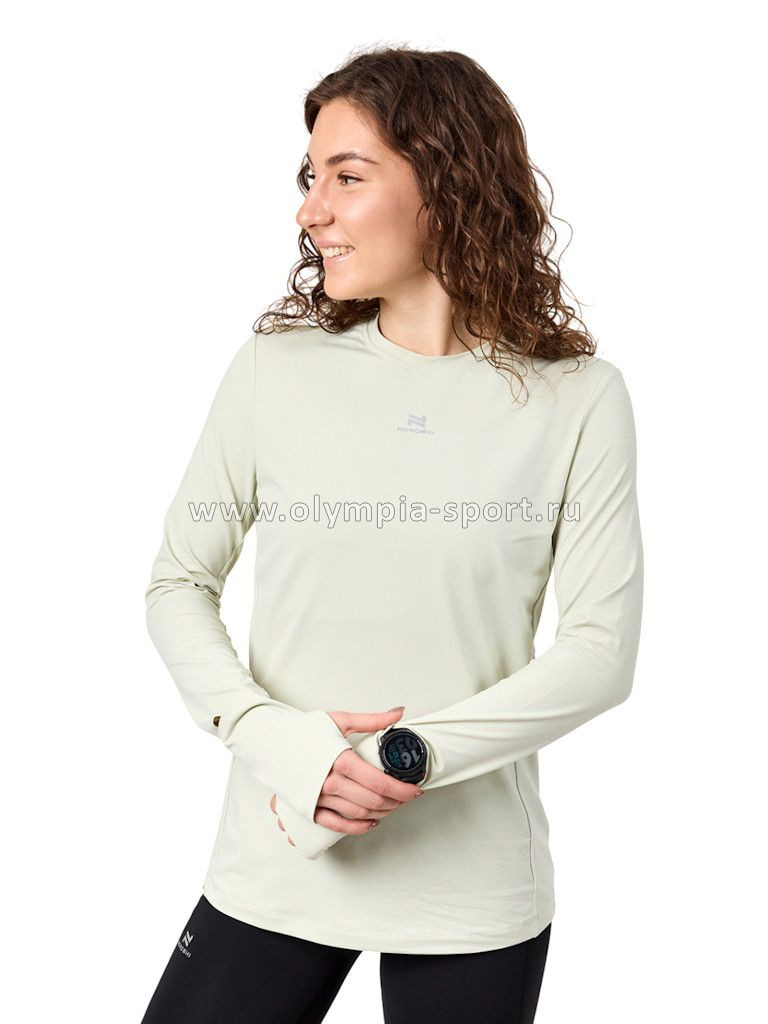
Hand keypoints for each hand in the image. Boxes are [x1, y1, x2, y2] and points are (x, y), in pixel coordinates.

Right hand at [269, 706, 423, 843]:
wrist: (269, 741)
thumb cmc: (302, 730)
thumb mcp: (339, 720)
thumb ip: (372, 720)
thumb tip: (398, 713)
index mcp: (341, 760)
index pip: (381, 783)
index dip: (402, 790)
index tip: (415, 790)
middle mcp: (330, 783)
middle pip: (374, 801)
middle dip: (396, 801)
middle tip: (406, 796)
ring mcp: (319, 799)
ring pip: (360, 812)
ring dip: (382, 812)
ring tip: (393, 805)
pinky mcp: (309, 809)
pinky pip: (338, 825)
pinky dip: (358, 827)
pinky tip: (371, 822)